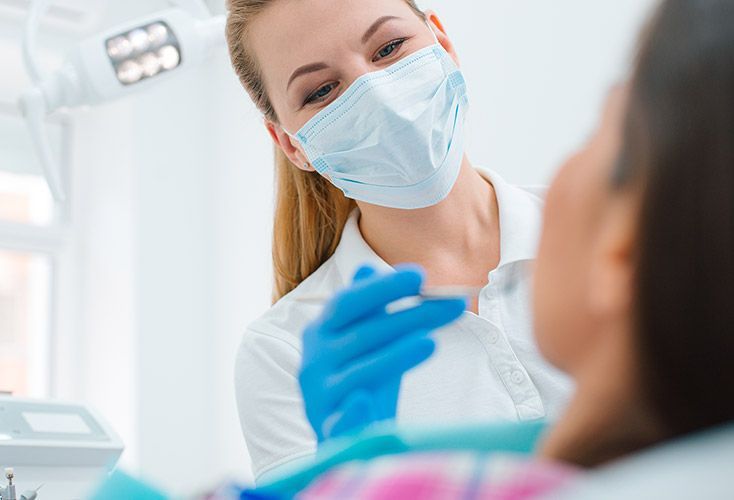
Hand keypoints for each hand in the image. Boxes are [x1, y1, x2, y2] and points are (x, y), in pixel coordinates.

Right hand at [299, 264, 465, 441]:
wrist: (339, 438)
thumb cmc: (358, 381)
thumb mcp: (365, 342)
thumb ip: (367, 310)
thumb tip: (368, 268)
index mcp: (322, 332)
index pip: (349, 303)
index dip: (382, 288)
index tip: (420, 276)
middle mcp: (315, 360)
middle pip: (362, 334)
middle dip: (409, 318)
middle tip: (452, 305)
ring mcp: (320, 396)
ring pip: (357, 373)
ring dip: (393, 356)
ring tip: (430, 342)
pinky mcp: (329, 431)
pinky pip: (340, 420)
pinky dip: (351, 411)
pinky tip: (365, 400)